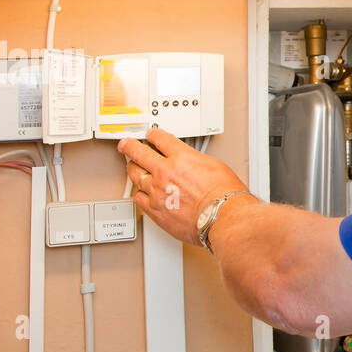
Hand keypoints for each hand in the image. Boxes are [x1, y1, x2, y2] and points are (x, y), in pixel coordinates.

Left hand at [118, 128, 246, 245]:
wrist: (222, 217)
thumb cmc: (225, 196)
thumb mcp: (215, 166)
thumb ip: (196, 162)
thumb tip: (192, 164)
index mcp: (182, 157)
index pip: (160, 139)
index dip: (153, 135)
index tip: (151, 135)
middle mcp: (165, 171)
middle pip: (139, 152)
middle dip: (130, 146)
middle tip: (126, 144)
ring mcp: (157, 190)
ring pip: (135, 175)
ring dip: (132, 169)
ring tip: (131, 168)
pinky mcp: (154, 209)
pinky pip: (138, 198)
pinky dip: (139, 194)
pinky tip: (140, 193)